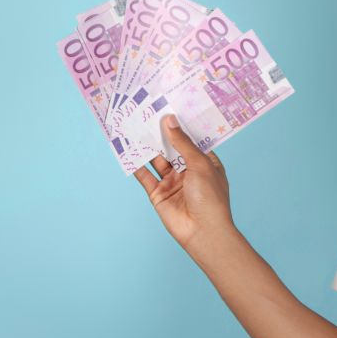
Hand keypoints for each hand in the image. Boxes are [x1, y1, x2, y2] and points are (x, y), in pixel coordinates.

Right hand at [132, 115, 234, 252]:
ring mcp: (172, 182)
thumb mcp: (199, 164)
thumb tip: (170, 121)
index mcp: (205, 163)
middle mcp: (189, 171)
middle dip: (161, 133)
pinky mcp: (158, 193)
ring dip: (147, 146)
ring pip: (156, 160)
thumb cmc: (210, 197)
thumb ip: (182, 143)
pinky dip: (135, 164)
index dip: (181, 126)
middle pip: (172, 148)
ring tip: (134, 125)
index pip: (192, 140)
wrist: (202, 231)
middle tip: (147, 112)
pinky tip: (126, 149)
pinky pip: (144, 175)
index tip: (169, 107)